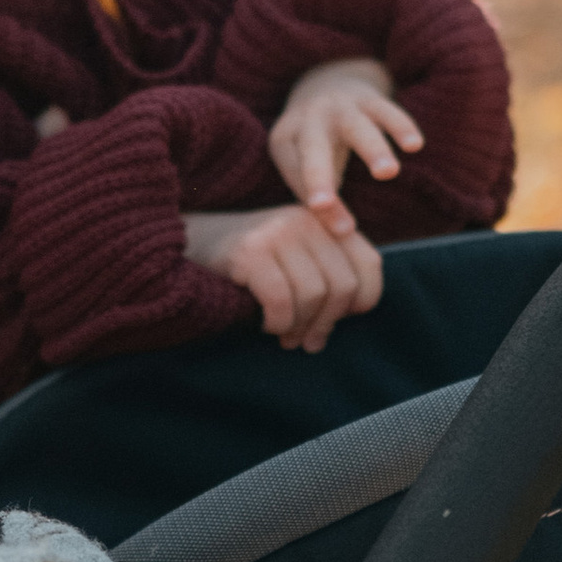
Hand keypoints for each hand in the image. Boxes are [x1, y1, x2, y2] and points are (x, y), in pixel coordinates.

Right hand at [184, 202, 382, 353]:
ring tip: (285, 335)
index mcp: (324, 220)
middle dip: (327, 322)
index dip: (362, 301)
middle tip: (307, 341)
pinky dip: (277, 322)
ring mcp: (277, 232)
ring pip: (314, 295)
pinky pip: (281, 300)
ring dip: (300, 326)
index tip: (338, 319)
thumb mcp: (298, 257)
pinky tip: (267, 324)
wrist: (191, 242)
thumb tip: (354, 313)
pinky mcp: (250, 251)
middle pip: (342, 285)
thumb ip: (329, 273)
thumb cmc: (252, 261)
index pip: (369, 264)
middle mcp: (305, 219)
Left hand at [268, 57, 422, 227]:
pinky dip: (400, 126)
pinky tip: (415, 145)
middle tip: (323, 205)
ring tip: (387, 172)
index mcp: (285, 139)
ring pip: (356, 127)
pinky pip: (386, 110)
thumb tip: (343, 236)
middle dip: (318, 177)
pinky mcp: (369, 98)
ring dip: (371, 149)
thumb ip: (319, 202)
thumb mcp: (306, 168)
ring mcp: (339, 106)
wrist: (327, 84)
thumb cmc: (316, 145)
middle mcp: (309, 120)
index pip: (294, 173)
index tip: (336, 228)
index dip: (309, 199)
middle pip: (312, 149)